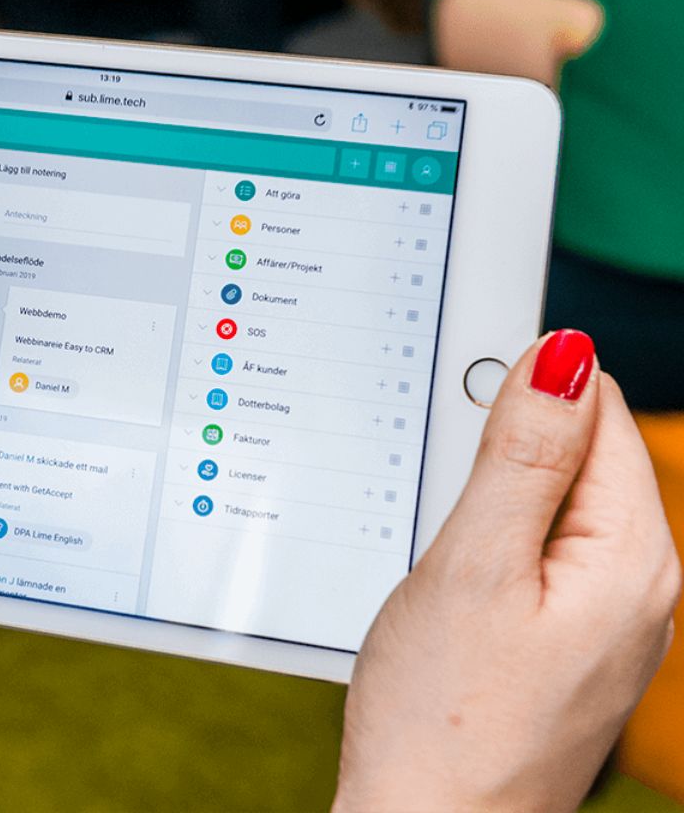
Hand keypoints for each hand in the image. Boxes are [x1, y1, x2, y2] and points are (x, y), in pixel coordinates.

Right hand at [337, 331, 680, 810]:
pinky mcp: (563, 648)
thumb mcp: (472, 566)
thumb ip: (520, 455)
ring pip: (544, 509)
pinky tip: (443, 597)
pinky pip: (529, 561)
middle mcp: (638, 586)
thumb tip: (564, 356)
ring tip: (436, 568)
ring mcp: (603, 622)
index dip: (514, 394)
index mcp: (634, 557)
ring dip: (480, 508)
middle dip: (494, 456)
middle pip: (572, 457)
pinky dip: (480, 555)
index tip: (449, 428)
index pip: (596, 410)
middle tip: (437, 521)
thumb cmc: (444, 720)